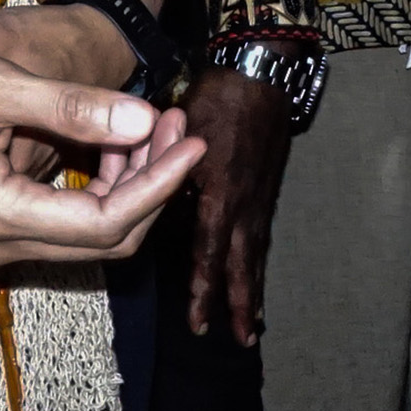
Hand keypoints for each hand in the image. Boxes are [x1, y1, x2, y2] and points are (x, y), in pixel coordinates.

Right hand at [0, 33, 197, 295]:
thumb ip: (70, 107)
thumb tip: (144, 118)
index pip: (107, 221)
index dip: (159, 183)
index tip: (191, 138)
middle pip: (106, 238)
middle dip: (153, 184)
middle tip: (179, 124)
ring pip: (88, 232)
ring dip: (130, 184)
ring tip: (155, 122)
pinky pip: (63, 220)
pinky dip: (99, 186)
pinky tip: (113, 137)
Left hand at [180, 66, 290, 341]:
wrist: (260, 71)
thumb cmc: (215, 95)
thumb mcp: (181, 130)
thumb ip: (163, 167)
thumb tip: (144, 197)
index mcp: (218, 191)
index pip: (208, 250)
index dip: (203, 288)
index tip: (199, 322)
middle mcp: (244, 202)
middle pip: (243, 264)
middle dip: (240, 304)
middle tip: (240, 340)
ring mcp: (259, 197)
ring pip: (256, 254)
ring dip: (254, 291)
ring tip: (252, 325)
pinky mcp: (267, 189)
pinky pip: (261, 236)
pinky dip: (258, 263)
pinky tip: (255, 277)